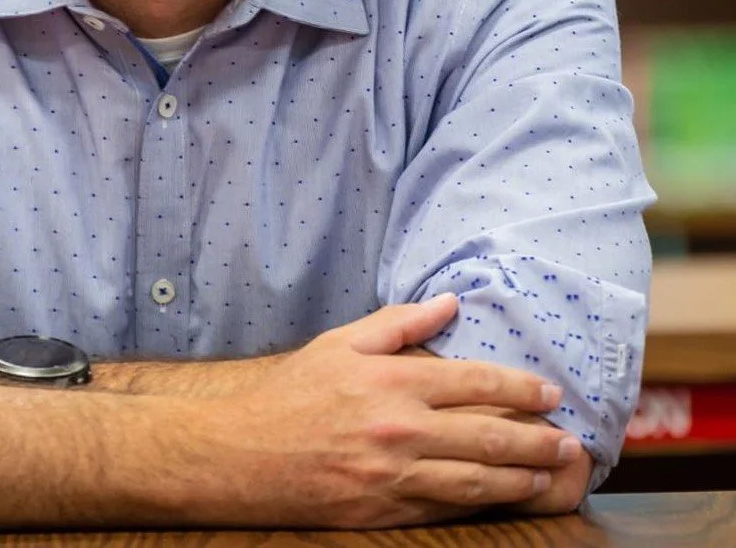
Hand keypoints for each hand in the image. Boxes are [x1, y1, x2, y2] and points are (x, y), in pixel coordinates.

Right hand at [206, 294, 585, 528]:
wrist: (244, 452)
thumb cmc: (293, 393)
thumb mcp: (340, 343)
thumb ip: (399, 324)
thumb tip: (449, 304)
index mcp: (391, 380)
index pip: (474, 382)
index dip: (520, 388)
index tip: (549, 393)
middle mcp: (401, 428)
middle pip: (489, 435)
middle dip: (538, 438)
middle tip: (570, 439)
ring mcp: (396, 474)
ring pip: (479, 479)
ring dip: (524, 477)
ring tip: (552, 472)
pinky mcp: (387, 510)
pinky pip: (449, 508)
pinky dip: (485, 504)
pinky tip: (507, 497)